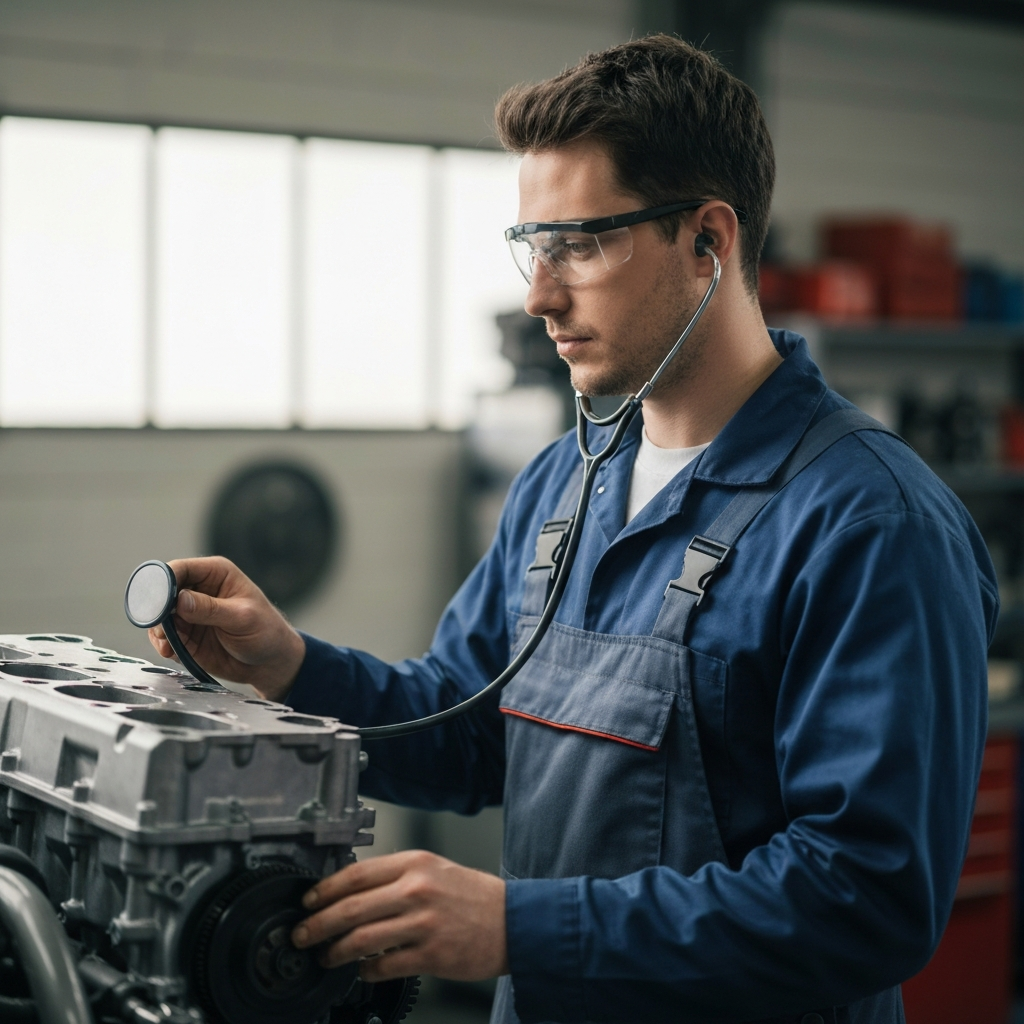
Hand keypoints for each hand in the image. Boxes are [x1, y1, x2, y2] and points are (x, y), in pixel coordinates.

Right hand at [147, 556, 305, 701]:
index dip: (164, 581)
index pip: (180, 569)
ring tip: (167, 644)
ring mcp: (189, 614)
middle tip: (160, 626)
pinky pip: (164, 637)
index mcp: (215, 573)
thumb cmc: (266, 632)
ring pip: (160, 616)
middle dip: (157, 609)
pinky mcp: (185, 635)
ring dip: (157, 629)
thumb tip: (180, 600)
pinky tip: (169, 651)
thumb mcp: (242, 618)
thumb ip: (211, 609)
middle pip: (163, 592)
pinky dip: (162, 644)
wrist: (270, 663)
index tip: (158, 601)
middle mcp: (198, 590)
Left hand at [291, 851, 507, 982]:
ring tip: (326, 957)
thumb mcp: (434, 869)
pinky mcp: (431, 954)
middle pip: (351, 907)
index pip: (356, 874)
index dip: (324, 890)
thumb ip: (396, 875)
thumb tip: (352, 889)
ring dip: (335, 951)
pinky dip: (366, 970)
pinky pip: (384, 965)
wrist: (511, 921)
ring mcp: (423, 923)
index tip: (308, 901)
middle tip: (302, 934)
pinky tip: (363, 969)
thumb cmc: (472, 896)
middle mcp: (416, 889)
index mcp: (415, 863)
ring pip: (361, 938)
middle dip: (318, 924)